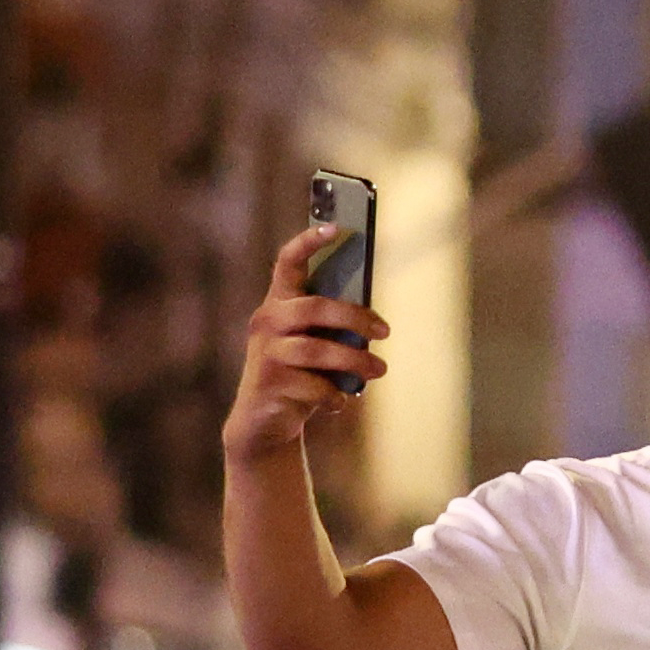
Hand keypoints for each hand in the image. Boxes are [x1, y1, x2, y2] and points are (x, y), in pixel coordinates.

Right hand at [223, 229, 388, 465]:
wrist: (263, 422)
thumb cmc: (298, 374)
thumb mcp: (313, 344)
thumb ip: (332, 328)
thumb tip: (374, 322)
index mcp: (279, 303)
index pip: (287, 263)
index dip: (307, 242)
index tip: (335, 227)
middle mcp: (267, 322)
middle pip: (314, 308)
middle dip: (355, 318)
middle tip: (385, 332)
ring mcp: (265, 353)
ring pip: (318, 351)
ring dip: (355, 362)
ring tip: (379, 370)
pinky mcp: (269, 384)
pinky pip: (314, 387)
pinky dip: (334, 396)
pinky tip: (340, 402)